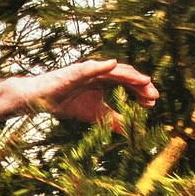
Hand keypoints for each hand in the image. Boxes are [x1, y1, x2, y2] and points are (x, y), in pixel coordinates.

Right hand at [0, 59, 157, 127]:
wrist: (41, 100)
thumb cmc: (67, 103)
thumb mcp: (96, 115)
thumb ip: (114, 119)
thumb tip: (132, 130)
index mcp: (105, 82)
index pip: (129, 84)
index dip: (141, 92)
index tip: (151, 104)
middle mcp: (100, 74)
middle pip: (126, 76)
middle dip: (141, 85)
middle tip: (153, 96)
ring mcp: (88, 71)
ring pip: (113, 71)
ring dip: (129, 75)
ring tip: (144, 81)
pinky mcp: (74, 71)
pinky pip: (89, 67)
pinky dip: (101, 66)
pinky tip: (113, 65)